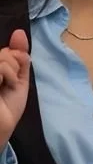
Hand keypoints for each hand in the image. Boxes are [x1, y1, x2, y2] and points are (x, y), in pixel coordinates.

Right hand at [0, 30, 30, 149]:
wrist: (1, 130)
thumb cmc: (7, 110)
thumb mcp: (18, 79)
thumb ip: (19, 57)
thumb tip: (19, 32)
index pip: (7, 52)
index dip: (16, 62)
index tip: (12, 80)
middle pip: (7, 52)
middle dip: (15, 68)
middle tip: (8, 86)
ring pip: (5, 57)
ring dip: (13, 74)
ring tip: (5, 89)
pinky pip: (1, 65)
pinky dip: (9, 76)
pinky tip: (4, 88)